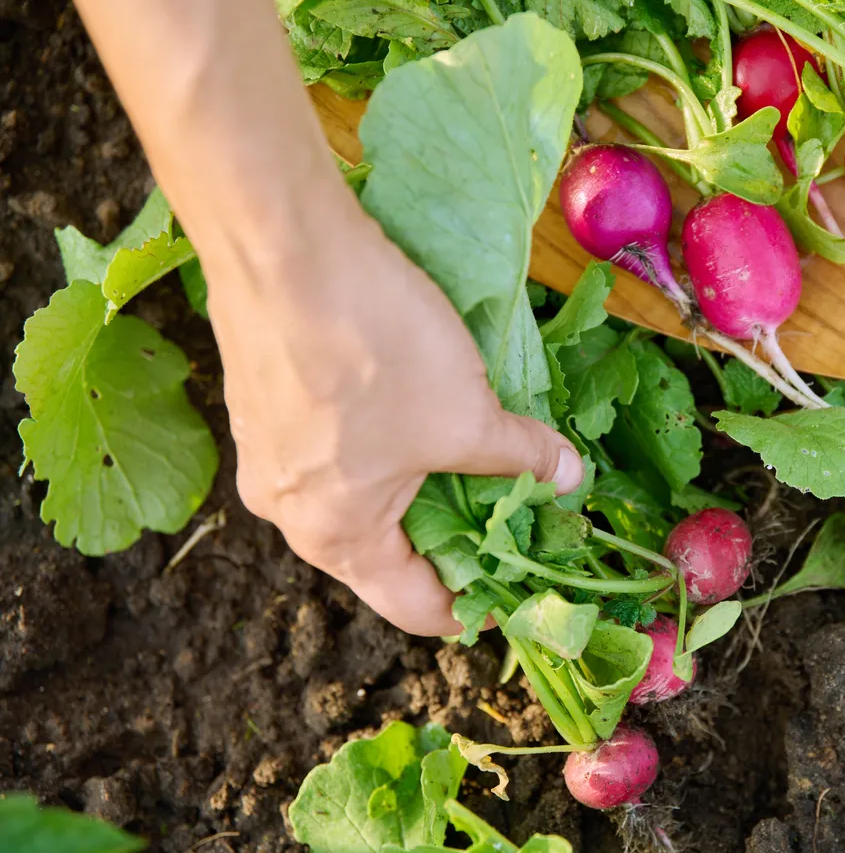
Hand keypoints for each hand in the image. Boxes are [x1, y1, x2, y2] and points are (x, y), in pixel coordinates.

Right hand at [208, 188, 581, 635]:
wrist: (281, 245)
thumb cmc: (375, 350)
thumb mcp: (467, 414)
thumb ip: (521, 456)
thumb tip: (568, 478)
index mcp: (335, 537)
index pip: (415, 606)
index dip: (476, 607)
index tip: (521, 593)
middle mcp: (290, 511)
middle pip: (387, 554)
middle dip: (456, 540)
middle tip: (517, 519)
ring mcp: (270, 456)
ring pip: (363, 495)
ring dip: (423, 487)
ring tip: (483, 462)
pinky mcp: (267, 403)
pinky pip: (340, 450)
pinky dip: (390, 447)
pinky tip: (430, 412)